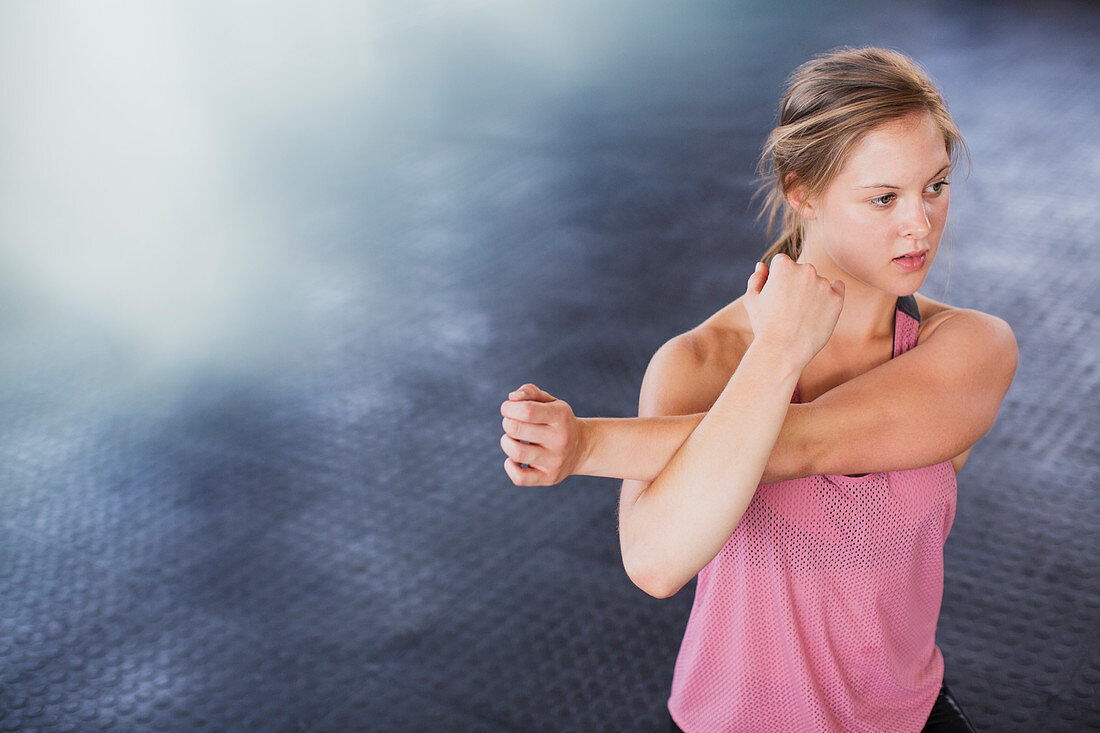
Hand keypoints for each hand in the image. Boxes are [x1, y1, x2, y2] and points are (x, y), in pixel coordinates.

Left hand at [500, 384, 582, 485]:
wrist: (582, 448)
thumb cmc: (557, 421)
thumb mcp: (550, 402)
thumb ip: (530, 392)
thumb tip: (512, 398)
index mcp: (560, 416)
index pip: (526, 410)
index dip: (509, 408)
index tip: (508, 408)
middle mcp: (560, 439)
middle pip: (516, 429)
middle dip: (507, 423)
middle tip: (511, 423)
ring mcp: (555, 461)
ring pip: (516, 453)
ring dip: (506, 443)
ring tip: (512, 439)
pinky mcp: (549, 478)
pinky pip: (519, 477)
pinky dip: (510, 466)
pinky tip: (514, 459)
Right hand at [742, 253, 844, 368]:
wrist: (783, 350)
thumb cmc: (764, 325)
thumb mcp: (752, 300)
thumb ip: (757, 279)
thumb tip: (762, 266)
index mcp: (784, 265)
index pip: (782, 263)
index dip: (776, 280)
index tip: (775, 296)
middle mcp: (806, 270)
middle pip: (801, 271)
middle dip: (795, 284)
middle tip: (788, 308)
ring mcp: (823, 284)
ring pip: (818, 281)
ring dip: (812, 292)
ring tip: (801, 315)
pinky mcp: (837, 299)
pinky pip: (837, 288)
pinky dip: (830, 295)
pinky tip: (820, 309)